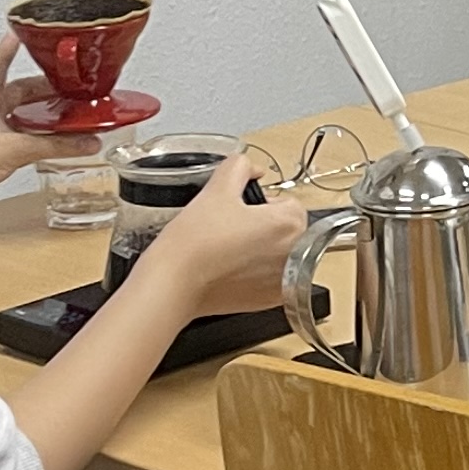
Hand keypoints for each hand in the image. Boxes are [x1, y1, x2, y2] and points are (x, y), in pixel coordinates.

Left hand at [0, 34, 100, 225]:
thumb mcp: (14, 149)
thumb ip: (54, 145)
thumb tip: (86, 142)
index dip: (11, 47)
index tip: (24, 32)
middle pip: (19, 90)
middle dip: (45, 87)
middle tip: (70, 83)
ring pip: (23, 114)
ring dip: (45, 113)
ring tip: (72, 111)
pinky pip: (24, 136)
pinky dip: (42, 136)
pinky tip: (57, 141)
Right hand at [132, 161, 306, 316]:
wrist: (174, 282)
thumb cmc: (195, 240)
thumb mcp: (217, 188)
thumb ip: (240, 167)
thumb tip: (252, 169)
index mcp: (289, 224)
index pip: (289, 203)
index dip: (263, 202)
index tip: (241, 209)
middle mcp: (294, 254)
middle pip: (288, 228)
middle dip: (265, 225)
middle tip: (232, 227)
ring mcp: (283, 281)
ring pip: (279, 253)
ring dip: (262, 248)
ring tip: (228, 248)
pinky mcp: (269, 301)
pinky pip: (271, 278)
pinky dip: (255, 273)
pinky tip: (229, 269)